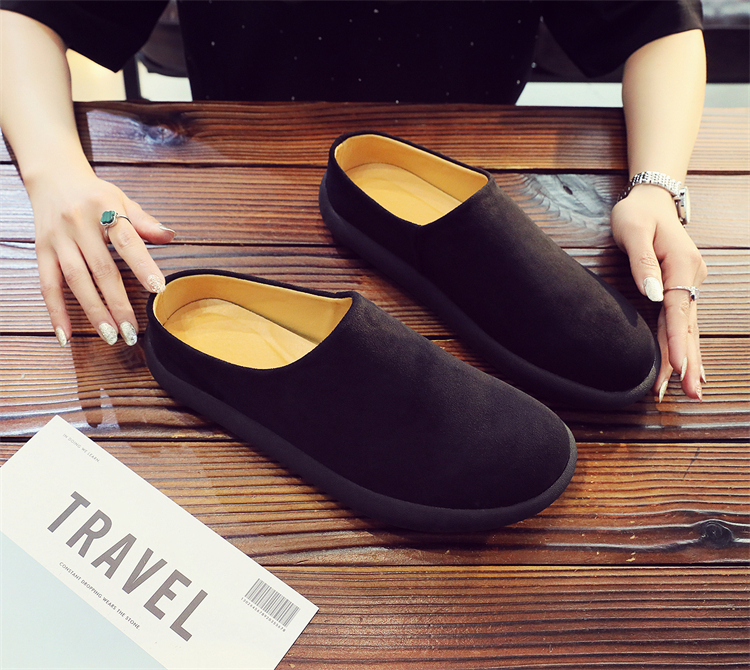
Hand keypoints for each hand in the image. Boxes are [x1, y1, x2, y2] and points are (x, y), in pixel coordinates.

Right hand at [27, 167, 174, 346]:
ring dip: (93, 311)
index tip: (158, 289)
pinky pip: (47, 284)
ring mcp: (58, 239)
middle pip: (101, 269)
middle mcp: (78, 224)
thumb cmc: (95, 194)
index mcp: (104, 208)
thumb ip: (145, 222)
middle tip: (132, 331)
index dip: (143, 266)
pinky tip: (67, 334)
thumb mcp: (123, 199)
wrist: (53, 178)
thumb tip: (170, 237)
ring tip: (110, 335)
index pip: (128, 241)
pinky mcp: (41, 250)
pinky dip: (56, 311)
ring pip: (76, 280)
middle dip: (118, 303)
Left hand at [611, 184, 706, 400]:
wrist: (651, 198)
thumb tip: (651, 294)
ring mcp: (689, 282)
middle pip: (688, 325)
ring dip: (687, 358)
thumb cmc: (636, 213)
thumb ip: (641, 263)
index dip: (676, 341)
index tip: (677, 367)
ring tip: (689, 389)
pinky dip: (683, 343)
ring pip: (687, 327)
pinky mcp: (681, 286)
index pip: (677, 310)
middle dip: (688, 361)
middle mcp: (691, 276)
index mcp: (681, 264)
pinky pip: (682, 320)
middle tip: (690, 394)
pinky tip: (688, 365)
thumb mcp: (632, 230)